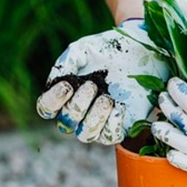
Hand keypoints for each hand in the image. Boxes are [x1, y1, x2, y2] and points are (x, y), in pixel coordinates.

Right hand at [36, 19, 167, 143]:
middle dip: (77, 106)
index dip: (52, 102)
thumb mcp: (84, 49)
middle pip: (66, 124)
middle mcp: (79, 113)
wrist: (140, 49)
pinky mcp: (121, 126)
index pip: (47, 109)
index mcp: (65, 95)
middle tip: (92, 86)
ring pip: (86, 135)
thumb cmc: (108, 49)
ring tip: (107, 99)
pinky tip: (120, 106)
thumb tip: (55, 81)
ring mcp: (100, 122)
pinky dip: (113, 124)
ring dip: (94, 118)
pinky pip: (111, 137)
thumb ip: (66, 62)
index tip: (66, 86)